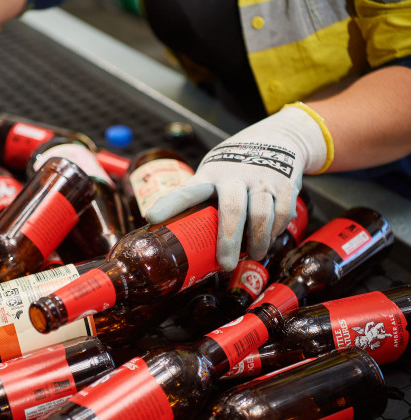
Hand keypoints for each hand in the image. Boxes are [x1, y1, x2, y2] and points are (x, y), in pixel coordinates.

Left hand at [146, 103, 332, 270]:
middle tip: (225, 265)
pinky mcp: (284, 184)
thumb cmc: (233, 165)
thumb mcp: (211, 172)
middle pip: (231, 210)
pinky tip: (268, 239)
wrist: (276, 137)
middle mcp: (234, 175)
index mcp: (210, 175)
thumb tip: (164, 226)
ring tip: (253, 255)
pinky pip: (281, 214)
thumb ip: (195, 194)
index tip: (152, 217)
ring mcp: (261, 179)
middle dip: (228, 240)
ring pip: (260, 215)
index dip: (169, 205)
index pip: (187, 191)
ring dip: (257, 241)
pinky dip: (275, 231)